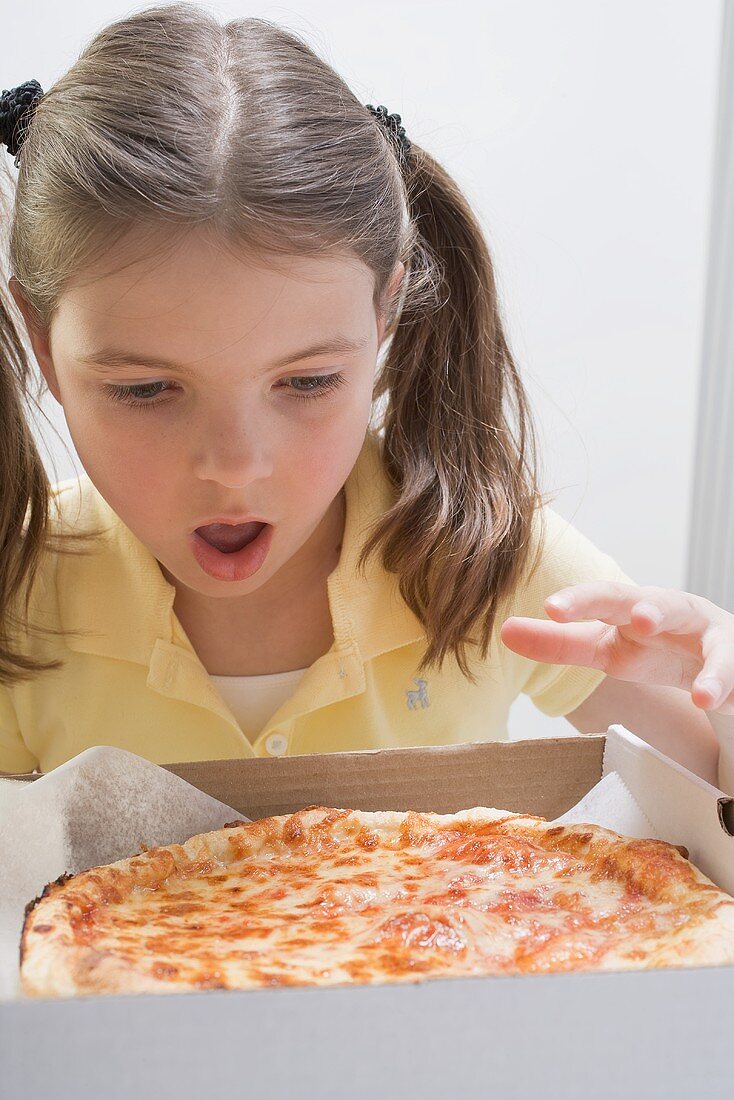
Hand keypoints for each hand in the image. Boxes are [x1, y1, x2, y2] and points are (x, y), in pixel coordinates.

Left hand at [500, 582, 733, 714]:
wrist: (718, 664)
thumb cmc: (657, 649)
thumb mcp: (606, 649)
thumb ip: (559, 643)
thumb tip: (505, 632)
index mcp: (633, 609)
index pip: (603, 599)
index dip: (579, 601)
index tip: (551, 609)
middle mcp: (671, 611)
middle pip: (654, 602)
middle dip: (644, 605)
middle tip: (635, 618)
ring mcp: (708, 633)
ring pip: (702, 629)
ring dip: (684, 634)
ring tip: (661, 634)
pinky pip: (730, 667)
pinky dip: (719, 681)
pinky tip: (705, 698)